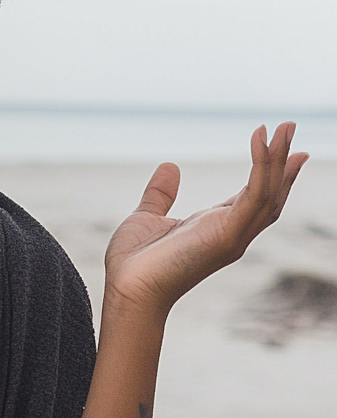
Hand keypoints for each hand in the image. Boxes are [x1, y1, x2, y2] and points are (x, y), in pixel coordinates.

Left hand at [103, 122, 307, 319]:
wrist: (127, 290)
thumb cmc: (134, 262)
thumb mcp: (148, 216)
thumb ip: (161, 193)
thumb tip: (170, 166)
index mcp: (216, 227)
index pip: (254, 196)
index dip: (270, 172)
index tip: (286, 149)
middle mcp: (232, 232)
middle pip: (270, 193)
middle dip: (282, 161)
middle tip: (290, 126)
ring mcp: (233, 236)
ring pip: (268, 192)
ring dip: (277, 158)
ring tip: (284, 127)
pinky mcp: (227, 235)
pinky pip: (253, 195)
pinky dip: (261, 167)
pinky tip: (260, 142)